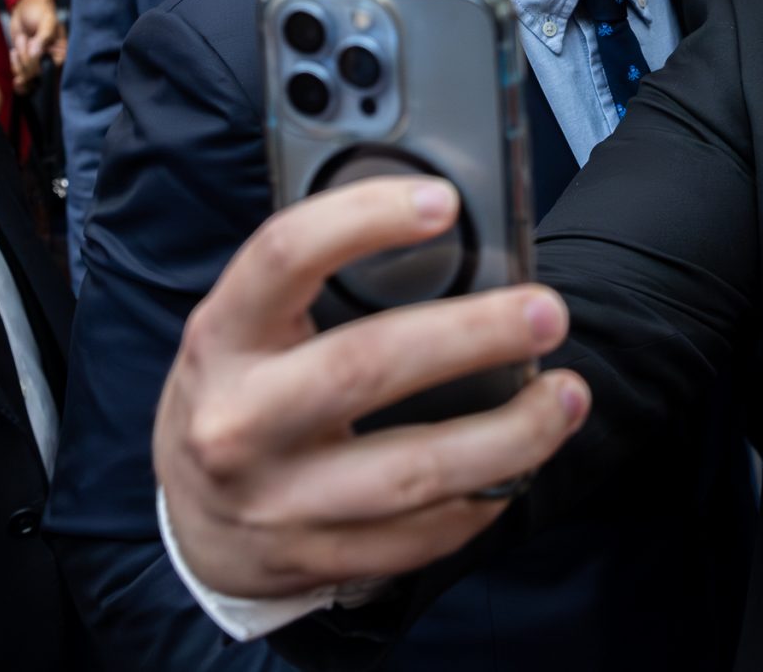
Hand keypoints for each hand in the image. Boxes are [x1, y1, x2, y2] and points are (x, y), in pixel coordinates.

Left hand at [9, 0, 63, 91]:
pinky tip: (14, 51)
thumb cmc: (40, 11)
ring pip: (26, 76)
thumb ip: (43, 37)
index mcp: (62, 52)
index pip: (53, 68)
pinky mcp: (25, 64)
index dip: (39, 64)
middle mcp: (51, 61)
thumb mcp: (46, 21)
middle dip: (26, 58)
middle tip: (24, 38)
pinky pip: (19, 73)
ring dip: (18, 60)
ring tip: (21, 41)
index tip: (32, 52)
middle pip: (37, 74)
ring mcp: (38, 64)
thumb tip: (35, 54)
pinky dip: (14, 64)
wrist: (25, 8)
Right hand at [153, 177, 588, 598]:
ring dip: (508, 436)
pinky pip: (419, 537)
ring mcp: (276, 501)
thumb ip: (319, 284)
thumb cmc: (243, 393)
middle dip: (471, 335)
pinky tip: (518, 467)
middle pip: (365, 367)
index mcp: (222, 337)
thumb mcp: (250, 330)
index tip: (444, 202)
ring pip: (412, 472)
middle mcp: (238, 421)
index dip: (363, 219)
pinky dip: (482, 501)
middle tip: (545, 312)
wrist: (194, 522)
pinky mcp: (315, 560)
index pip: (283, 256)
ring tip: (568, 398)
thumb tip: (443, 225)